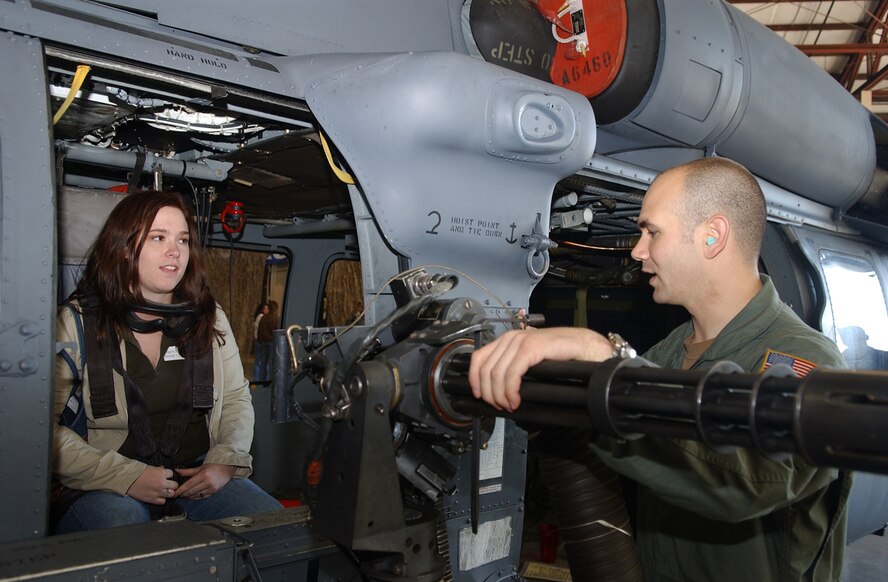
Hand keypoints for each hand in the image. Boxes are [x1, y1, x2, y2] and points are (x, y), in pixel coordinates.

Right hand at [127, 465, 177, 504]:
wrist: (127, 480)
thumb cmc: (137, 472)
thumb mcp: (150, 467)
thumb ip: (158, 470)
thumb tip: (163, 469)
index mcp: (161, 473)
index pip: (172, 474)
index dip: (168, 475)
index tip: (166, 476)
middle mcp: (162, 483)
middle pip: (175, 485)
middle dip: (171, 484)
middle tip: (167, 484)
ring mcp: (158, 492)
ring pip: (171, 494)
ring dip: (168, 492)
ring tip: (163, 491)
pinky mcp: (152, 499)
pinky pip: (163, 501)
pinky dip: (162, 499)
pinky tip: (158, 496)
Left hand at [174, 463, 236, 499]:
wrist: (228, 468)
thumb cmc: (214, 466)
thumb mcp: (201, 467)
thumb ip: (188, 471)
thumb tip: (177, 472)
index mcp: (203, 475)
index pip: (188, 485)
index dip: (180, 490)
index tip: (174, 493)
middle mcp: (208, 483)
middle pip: (191, 492)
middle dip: (182, 494)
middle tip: (177, 494)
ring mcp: (212, 489)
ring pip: (196, 496)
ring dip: (188, 497)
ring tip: (183, 496)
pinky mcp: (214, 492)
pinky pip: (202, 497)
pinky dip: (195, 497)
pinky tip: (191, 496)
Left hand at [469, 327, 613, 411]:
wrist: (586, 347)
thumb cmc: (562, 356)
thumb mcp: (530, 363)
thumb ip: (513, 370)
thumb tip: (497, 390)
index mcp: (508, 340)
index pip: (478, 359)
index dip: (475, 381)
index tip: (480, 396)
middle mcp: (511, 338)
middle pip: (484, 370)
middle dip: (489, 394)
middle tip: (501, 406)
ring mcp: (520, 341)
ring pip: (496, 374)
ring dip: (500, 396)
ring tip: (510, 405)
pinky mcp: (531, 348)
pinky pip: (511, 373)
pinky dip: (510, 391)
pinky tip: (516, 400)